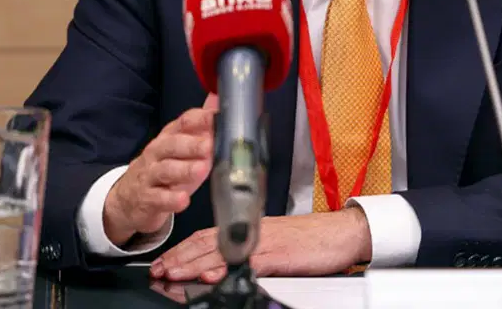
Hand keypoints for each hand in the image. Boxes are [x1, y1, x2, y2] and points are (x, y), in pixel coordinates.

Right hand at [103, 94, 218, 246]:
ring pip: (166, 170)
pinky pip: (158, 198)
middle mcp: (157, 153)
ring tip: (201, 170)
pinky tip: (183, 199)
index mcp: (169, 137)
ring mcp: (150, 176)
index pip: (183, 123)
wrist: (127, 199)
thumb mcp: (181, 147)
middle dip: (191, 144)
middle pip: (172, 145)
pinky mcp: (147, 199)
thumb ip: (200, 125)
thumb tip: (218, 98)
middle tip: (208, 145)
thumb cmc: (163, 169)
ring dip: (184, 170)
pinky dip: (171, 199)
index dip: (199, 119)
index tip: (215, 117)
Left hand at [150, 207, 371, 281]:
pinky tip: (210, 275)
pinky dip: (225, 268)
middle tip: (157, 270)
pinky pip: (246, 262)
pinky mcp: (278, 255)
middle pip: (207, 243)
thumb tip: (229, 264)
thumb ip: (254, 250)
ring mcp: (263, 242)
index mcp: (251, 227)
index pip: (209, 236)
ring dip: (192, 265)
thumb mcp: (279, 242)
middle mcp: (252, 231)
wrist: (344, 232)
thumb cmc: (316, 239)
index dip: (184, 249)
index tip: (165, 261)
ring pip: (219, 252)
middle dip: (179, 258)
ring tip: (171, 275)